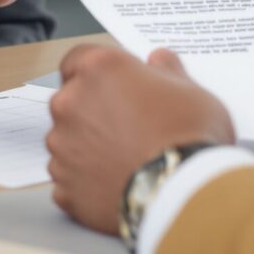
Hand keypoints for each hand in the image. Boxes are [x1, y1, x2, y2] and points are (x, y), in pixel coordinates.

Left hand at [46, 45, 235, 235]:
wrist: (184, 194)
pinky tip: (116, 185)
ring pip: (68, 141)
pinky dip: (86, 182)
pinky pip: (69, 179)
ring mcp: (62, 147)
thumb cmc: (190, 136)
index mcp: (99, 70)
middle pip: (71, 100)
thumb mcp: (191, 91)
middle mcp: (70, 103)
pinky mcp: (64, 186)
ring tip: (126, 160)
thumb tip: (159, 61)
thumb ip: (167, 71)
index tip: (114, 86)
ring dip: (88, 147)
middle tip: (129, 126)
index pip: (77, 59)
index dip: (96, 73)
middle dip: (93, 111)